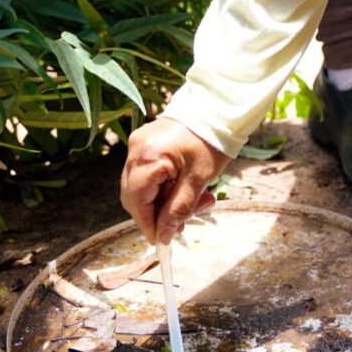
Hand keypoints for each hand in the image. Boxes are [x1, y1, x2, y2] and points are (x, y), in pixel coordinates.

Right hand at [121, 118, 230, 243]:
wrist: (217, 109)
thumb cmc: (211, 141)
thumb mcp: (199, 180)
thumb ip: (178, 209)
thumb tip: (163, 236)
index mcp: (149, 156)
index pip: (136, 200)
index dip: (147, 223)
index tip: (160, 241)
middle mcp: (136, 149)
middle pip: (134, 195)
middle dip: (156, 214)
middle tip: (180, 226)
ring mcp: (138, 144)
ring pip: (140, 187)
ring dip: (162, 202)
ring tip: (192, 205)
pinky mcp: (145, 143)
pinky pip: (146, 173)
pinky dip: (162, 187)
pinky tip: (183, 191)